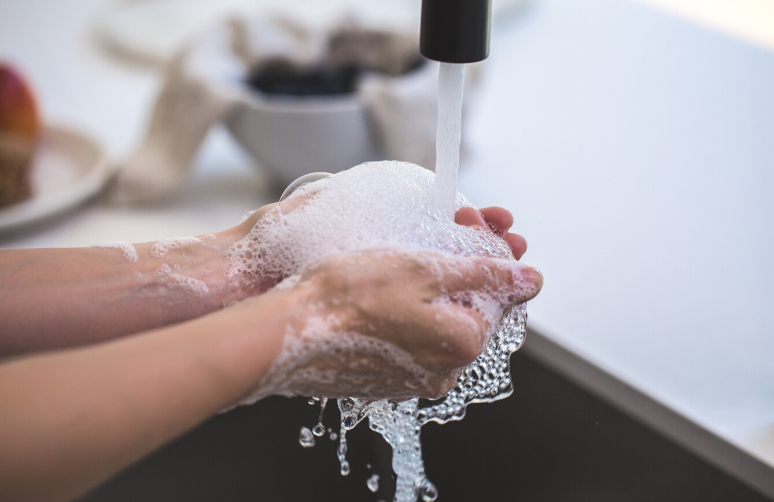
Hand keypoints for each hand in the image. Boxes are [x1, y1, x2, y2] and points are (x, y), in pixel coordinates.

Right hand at [252, 246, 541, 400]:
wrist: (285, 333)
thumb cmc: (347, 297)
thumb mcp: (425, 269)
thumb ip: (485, 272)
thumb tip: (530, 278)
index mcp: (462, 344)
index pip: (497, 295)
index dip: (486, 252)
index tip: (470, 223)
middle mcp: (443, 372)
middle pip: (469, 310)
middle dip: (462, 267)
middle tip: (447, 228)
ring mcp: (412, 380)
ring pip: (438, 324)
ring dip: (433, 289)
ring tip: (407, 255)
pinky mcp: (383, 379)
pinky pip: (410, 340)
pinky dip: (406, 312)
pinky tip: (384, 289)